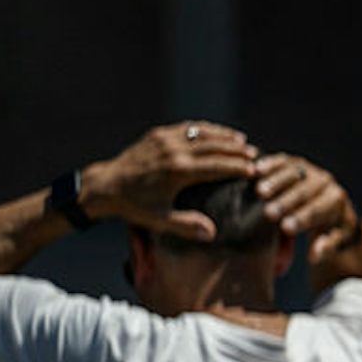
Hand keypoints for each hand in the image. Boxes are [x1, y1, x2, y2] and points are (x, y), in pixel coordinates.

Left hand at [83, 122, 258, 239]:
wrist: (106, 186)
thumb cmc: (135, 206)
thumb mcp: (160, 220)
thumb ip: (187, 225)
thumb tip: (213, 233)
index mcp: (178, 172)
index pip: (217, 166)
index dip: (238, 167)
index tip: (254, 171)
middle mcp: (174, 151)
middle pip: (215, 147)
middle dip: (238, 150)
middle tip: (256, 155)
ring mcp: (166, 139)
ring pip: (203, 134)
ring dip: (226, 137)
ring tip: (243, 142)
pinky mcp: (159, 134)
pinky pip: (189, 128)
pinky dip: (207, 130)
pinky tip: (219, 133)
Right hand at [252, 152, 360, 258]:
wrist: (332, 205)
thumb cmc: (330, 227)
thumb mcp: (334, 240)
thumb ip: (325, 247)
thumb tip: (314, 256)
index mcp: (336, 200)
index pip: (318, 210)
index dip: (302, 218)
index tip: (286, 228)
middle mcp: (325, 181)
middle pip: (304, 192)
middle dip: (286, 202)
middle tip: (269, 213)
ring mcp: (310, 169)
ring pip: (293, 173)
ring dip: (276, 182)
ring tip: (260, 192)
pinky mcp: (295, 162)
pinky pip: (283, 161)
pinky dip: (270, 164)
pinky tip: (256, 169)